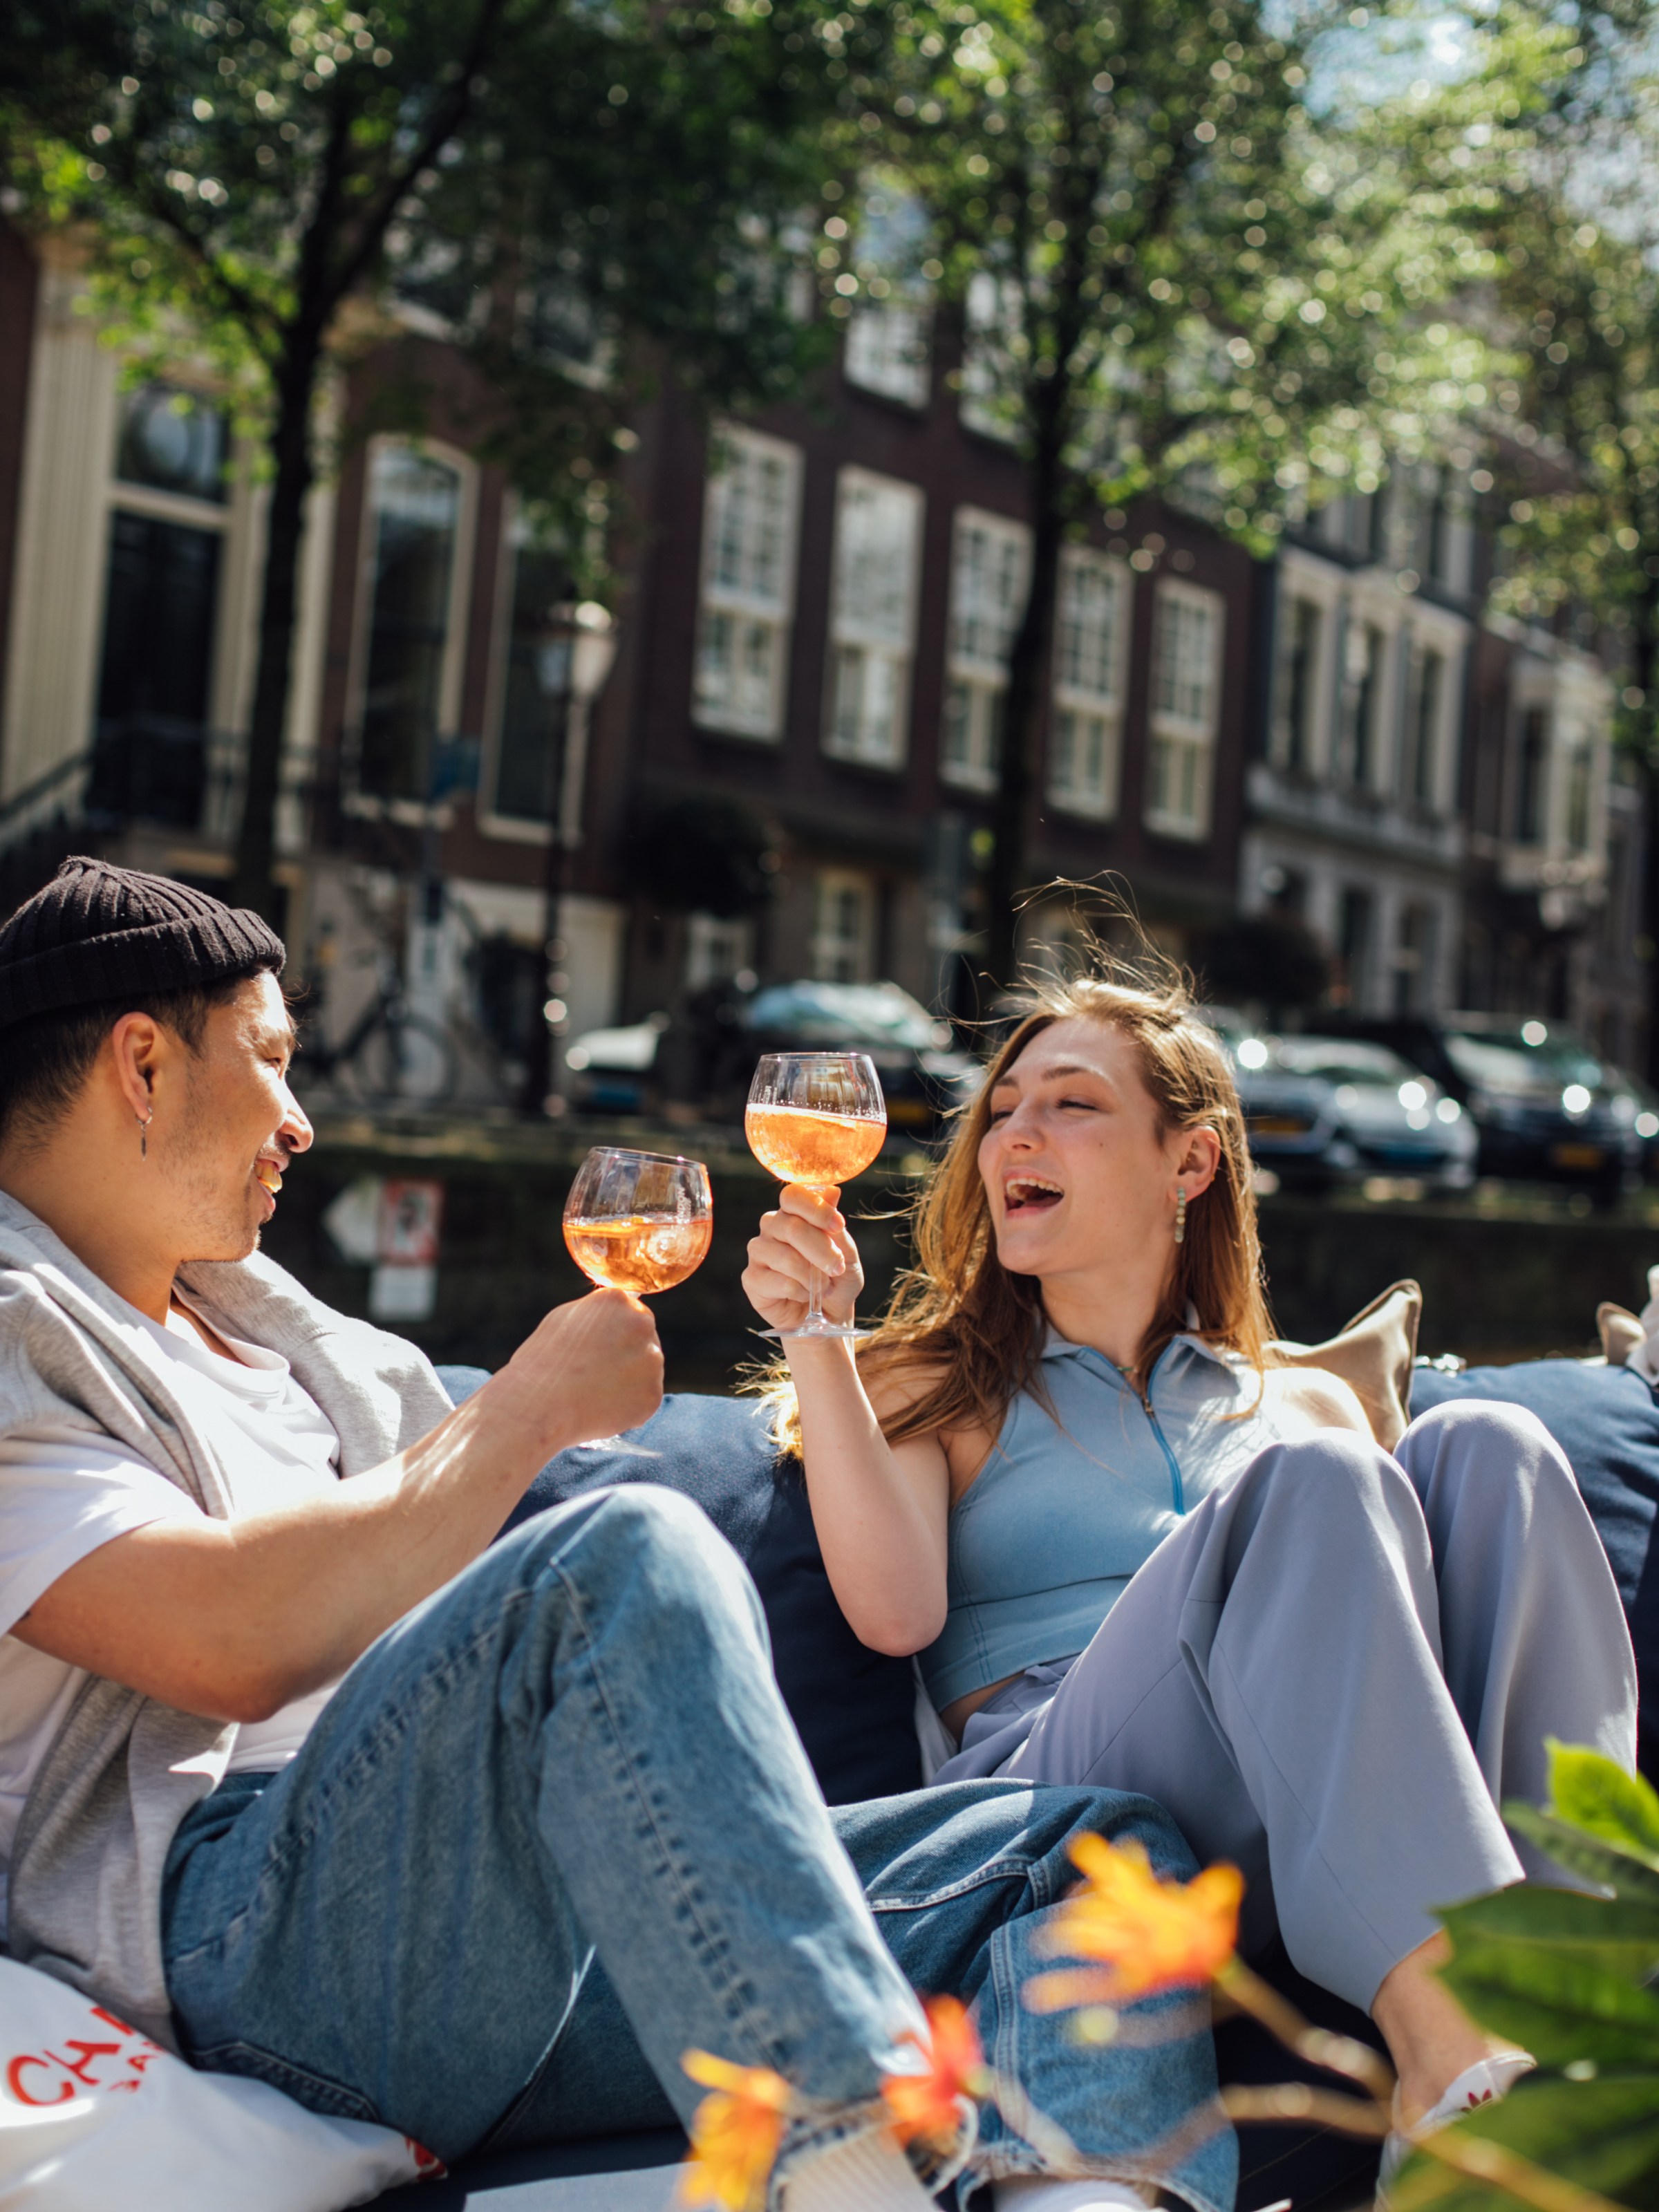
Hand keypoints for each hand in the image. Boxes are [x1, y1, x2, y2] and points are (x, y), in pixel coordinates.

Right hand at [496, 1288, 664, 1454]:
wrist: (538, 1406)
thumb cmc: (542, 1362)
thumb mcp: (563, 1320)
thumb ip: (596, 1315)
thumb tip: (614, 1317)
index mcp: (618, 1301)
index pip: (630, 1313)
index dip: (615, 1335)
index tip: (598, 1350)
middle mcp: (642, 1325)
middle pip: (644, 1340)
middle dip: (626, 1355)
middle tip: (596, 1374)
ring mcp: (651, 1361)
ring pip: (646, 1371)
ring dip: (629, 1381)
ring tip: (594, 1392)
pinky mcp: (653, 1394)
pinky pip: (644, 1399)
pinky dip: (628, 1406)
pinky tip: (601, 1407)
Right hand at [742, 1186, 863, 1334]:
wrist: (827, 1316)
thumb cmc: (836, 1281)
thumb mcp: (847, 1255)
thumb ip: (836, 1228)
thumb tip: (832, 1191)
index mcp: (793, 1213)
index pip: (793, 1195)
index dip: (815, 1208)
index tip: (838, 1225)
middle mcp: (772, 1227)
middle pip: (790, 1226)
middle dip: (821, 1250)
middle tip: (837, 1268)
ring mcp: (758, 1252)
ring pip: (784, 1256)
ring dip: (812, 1276)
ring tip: (823, 1287)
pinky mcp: (751, 1278)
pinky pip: (777, 1281)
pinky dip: (799, 1291)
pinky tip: (805, 1296)